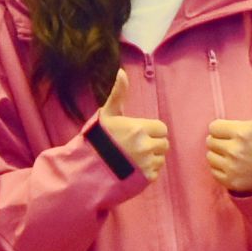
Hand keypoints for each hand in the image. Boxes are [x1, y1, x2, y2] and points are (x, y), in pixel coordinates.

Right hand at [90, 63, 174, 180]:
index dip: (153, 130)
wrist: (87, 169)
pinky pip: (155, 172)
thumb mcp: (107, 114)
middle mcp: (145, 146)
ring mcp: (146, 163)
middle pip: (164, 144)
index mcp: (139, 128)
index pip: (162, 128)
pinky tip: (133, 169)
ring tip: (134, 158)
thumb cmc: (98, 139)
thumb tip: (122, 72)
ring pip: (161, 158)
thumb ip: (118, 93)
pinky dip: (147, 171)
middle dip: (154, 144)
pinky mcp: (146, 179)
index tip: (141, 133)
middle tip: (137, 146)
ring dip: (151, 158)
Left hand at [200, 78, 251, 194]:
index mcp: (242, 132)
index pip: (213, 128)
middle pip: (210, 142)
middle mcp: (235, 150)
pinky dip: (220, 170)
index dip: (221, 129)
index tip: (231, 133)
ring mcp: (233, 167)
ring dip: (218, 155)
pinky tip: (233, 167)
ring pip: (210, 157)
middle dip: (219, 141)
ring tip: (232, 156)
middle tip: (232, 144)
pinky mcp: (231, 182)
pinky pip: (214, 172)